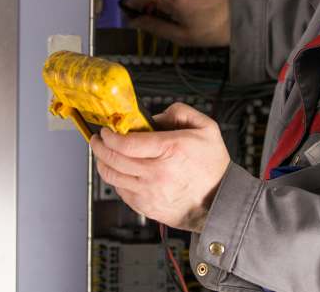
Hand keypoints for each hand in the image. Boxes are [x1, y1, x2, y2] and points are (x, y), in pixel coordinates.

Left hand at [89, 103, 229, 231]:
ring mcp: (150, 193)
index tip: (106, 130)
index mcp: (169, 150)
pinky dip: (115, 181)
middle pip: (114, 160)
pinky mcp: (148, 208)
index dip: (109, 136)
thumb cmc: (213, 167)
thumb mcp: (206, 128)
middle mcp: (157, 173)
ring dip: (102, 164)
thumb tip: (155, 117)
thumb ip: (180, 112)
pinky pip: (122, 193)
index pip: (126, 143)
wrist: (221, 203)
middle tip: (97, 140)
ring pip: (113, 178)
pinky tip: (118, 172)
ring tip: (102, 155)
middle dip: (99, 147)